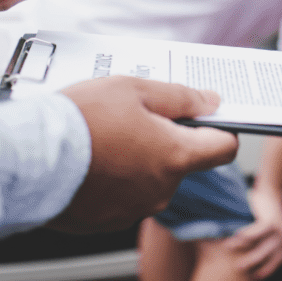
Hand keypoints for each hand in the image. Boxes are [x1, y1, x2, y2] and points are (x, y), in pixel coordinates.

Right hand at [49, 76, 238, 233]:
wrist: (29, 159)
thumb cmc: (82, 120)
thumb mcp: (137, 90)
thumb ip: (182, 97)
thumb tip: (212, 102)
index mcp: (176, 156)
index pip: (225, 148)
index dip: (223, 129)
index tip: (211, 116)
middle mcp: (162, 188)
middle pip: (185, 160)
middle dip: (172, 137)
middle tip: (143, 114)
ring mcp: (135, 207)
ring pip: (155, 176)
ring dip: (144, 156)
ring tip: (113, 133)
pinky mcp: (108, 219)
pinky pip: (128, 193)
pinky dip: (121, 176)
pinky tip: (99, 156)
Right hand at [223, 183, 281, 278]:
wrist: (272, 189)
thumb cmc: (266, 212)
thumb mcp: (269, 230)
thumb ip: (263, 242)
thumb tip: (248, 259)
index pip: (275, 262)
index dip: (263, 270)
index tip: (252, 276)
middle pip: (266, 258)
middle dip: (251, 264)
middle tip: (238, 268)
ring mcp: (279, 229)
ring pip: (260, 248)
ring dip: (244, 251)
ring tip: (229, 249)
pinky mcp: (271, 221)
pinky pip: (255, 233)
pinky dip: (244, 236)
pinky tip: (234, 236)